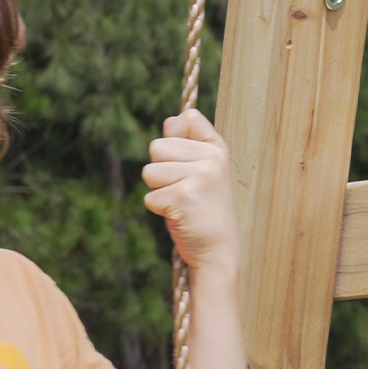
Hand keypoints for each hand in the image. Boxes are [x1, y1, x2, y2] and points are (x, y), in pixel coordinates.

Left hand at [142, 107, 236, 273]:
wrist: (217, 250)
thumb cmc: (204, 210)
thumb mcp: (202, 172)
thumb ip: (186, 145)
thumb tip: (169, 121)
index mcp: (217, 148)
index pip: (187, 118)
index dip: (175, 135)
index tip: (185, 160)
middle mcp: (211, 158)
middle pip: (157, 146)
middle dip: (161, 170)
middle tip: (183, 190)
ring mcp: (198, 176)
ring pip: (149, 170)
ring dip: (159, 190)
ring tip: (181, 203)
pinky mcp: (183, 197)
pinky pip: (149, 196)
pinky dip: (158, 209)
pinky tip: (179, 216)